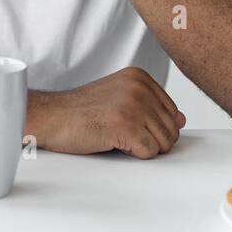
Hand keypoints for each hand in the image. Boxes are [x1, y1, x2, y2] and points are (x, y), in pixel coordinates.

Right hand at [27, 67, 185, 158]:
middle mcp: (139, 87)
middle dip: (151, 139)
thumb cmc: (81, 112)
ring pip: (163, 143)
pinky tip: (113, 143)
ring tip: (117, 137)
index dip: (154, 127)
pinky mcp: (126, 125)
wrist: (50, 116)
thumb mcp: (119, 99)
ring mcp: (133, 105)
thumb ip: (151, 106)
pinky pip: (149, 152)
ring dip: (142, 148)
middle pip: (171, 128)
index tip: (128, 125)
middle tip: (122, 135)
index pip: (172, 111)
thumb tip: (182, 120)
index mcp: (139, 77)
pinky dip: (134, 155)